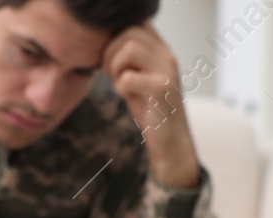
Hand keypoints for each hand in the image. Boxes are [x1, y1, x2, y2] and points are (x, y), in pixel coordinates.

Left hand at [102, 23, 199, 188]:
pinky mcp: (162, 89)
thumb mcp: (138, 77)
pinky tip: (127, 97)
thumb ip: (127, 58)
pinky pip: (128, 78)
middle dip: (110, 51)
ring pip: (130, 48)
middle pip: (130, 31)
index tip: (108, 58)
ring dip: (115, 66)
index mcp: (161, 49)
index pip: (137, 22)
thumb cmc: (150, 109)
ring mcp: (167, 70)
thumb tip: (103, 43)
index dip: (115, 35)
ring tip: (118, 83)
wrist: (169, 140)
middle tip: (108, 72)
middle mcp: (167, 55)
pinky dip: (120, 88)